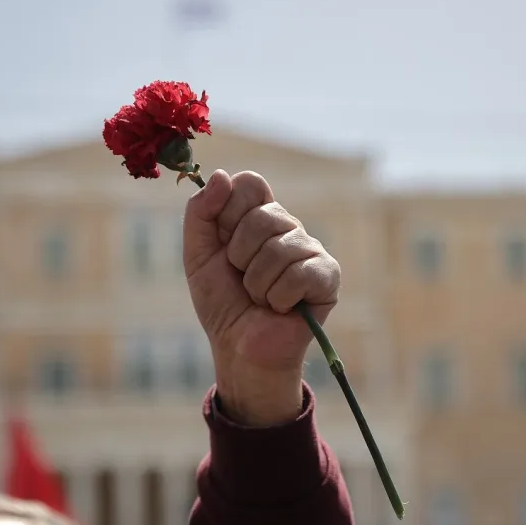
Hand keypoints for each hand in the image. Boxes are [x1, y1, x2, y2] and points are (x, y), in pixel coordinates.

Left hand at [182, 170, 340, 426]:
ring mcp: (311, 250)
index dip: (229, 212)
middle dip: (239, 256)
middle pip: (261, 216)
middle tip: (243, 278)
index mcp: (259, 215)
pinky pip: (299, 274)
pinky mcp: (328, 277)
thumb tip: (223, 175)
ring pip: (278, 249)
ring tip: (260, 298)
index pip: (250, 183)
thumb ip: (200, 212)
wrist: (238, 349)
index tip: (223, 242)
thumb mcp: (197, 254)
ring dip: (256, 284)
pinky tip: (281, 308)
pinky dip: (278, 298)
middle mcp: (289, 227)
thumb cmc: (222, 302)